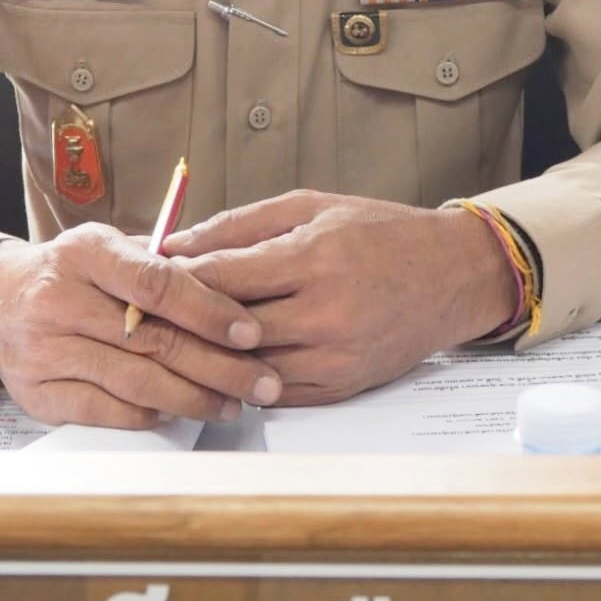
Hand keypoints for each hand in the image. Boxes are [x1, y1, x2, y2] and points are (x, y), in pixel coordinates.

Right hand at [0, 225, 279, 428]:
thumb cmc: (71, 273)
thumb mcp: (109, 247)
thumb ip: (162, 264)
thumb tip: (237, 287)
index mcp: (85, 251)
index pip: (156, 283)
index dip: (209, 311)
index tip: (251, 333)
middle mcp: (58, 298)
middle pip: (153, 340)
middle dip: (219, 366)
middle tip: (262, 383)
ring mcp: (43, 349)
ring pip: (134, 382)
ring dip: (193, 398)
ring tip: (232, 404)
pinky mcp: (36, 392)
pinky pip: (105, 411)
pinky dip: (148, 415)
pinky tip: (178, 413)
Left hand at [166, 192, 517, 406]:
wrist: (454, 275)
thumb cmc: (382, 232)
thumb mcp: (311, 206)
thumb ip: (240, 225)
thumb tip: (175, 243)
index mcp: (315, 258)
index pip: (223, 276)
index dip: (176, 280)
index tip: (146, 279)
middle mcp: (326, 313)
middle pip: (228, 327)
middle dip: (183, 321)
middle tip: (147, 315)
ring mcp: (336, 355)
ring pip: (246, 368)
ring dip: (209, 357)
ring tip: (179, 341)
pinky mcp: (343, 385)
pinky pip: (276, 394)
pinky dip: (245, 379)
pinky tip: (224, 363)